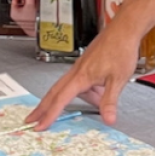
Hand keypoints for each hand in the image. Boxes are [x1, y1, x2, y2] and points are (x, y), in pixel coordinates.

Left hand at [10, 0, 37, 37]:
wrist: (42, 31)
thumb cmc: (34, 20)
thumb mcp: (31, 3)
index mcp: (14, 12)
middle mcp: (18, 16)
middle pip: (22, 1)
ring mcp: (24, 18)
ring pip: (27, 6)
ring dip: (32, 1)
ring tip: (38, 0)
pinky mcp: (31, 20)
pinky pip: (32, 10)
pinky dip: (35, 7)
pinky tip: (40, 7)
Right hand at [26, 20, 143, 127]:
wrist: (124, 30)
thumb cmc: (120, 49)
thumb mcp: (118, 79)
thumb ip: (110, 101)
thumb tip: (108, 119)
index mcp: (81, 77)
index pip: (61, 100)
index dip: (49, 115)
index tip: (40, 125)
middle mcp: (77, 71)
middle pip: (54, 92)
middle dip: (42, 107)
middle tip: (31, 119)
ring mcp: (81, 67)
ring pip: (65, 87)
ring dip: (61, 100)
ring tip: (72, 108)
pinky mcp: (86, 64)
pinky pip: (77, 82)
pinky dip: (77, 91)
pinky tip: (93, 93)